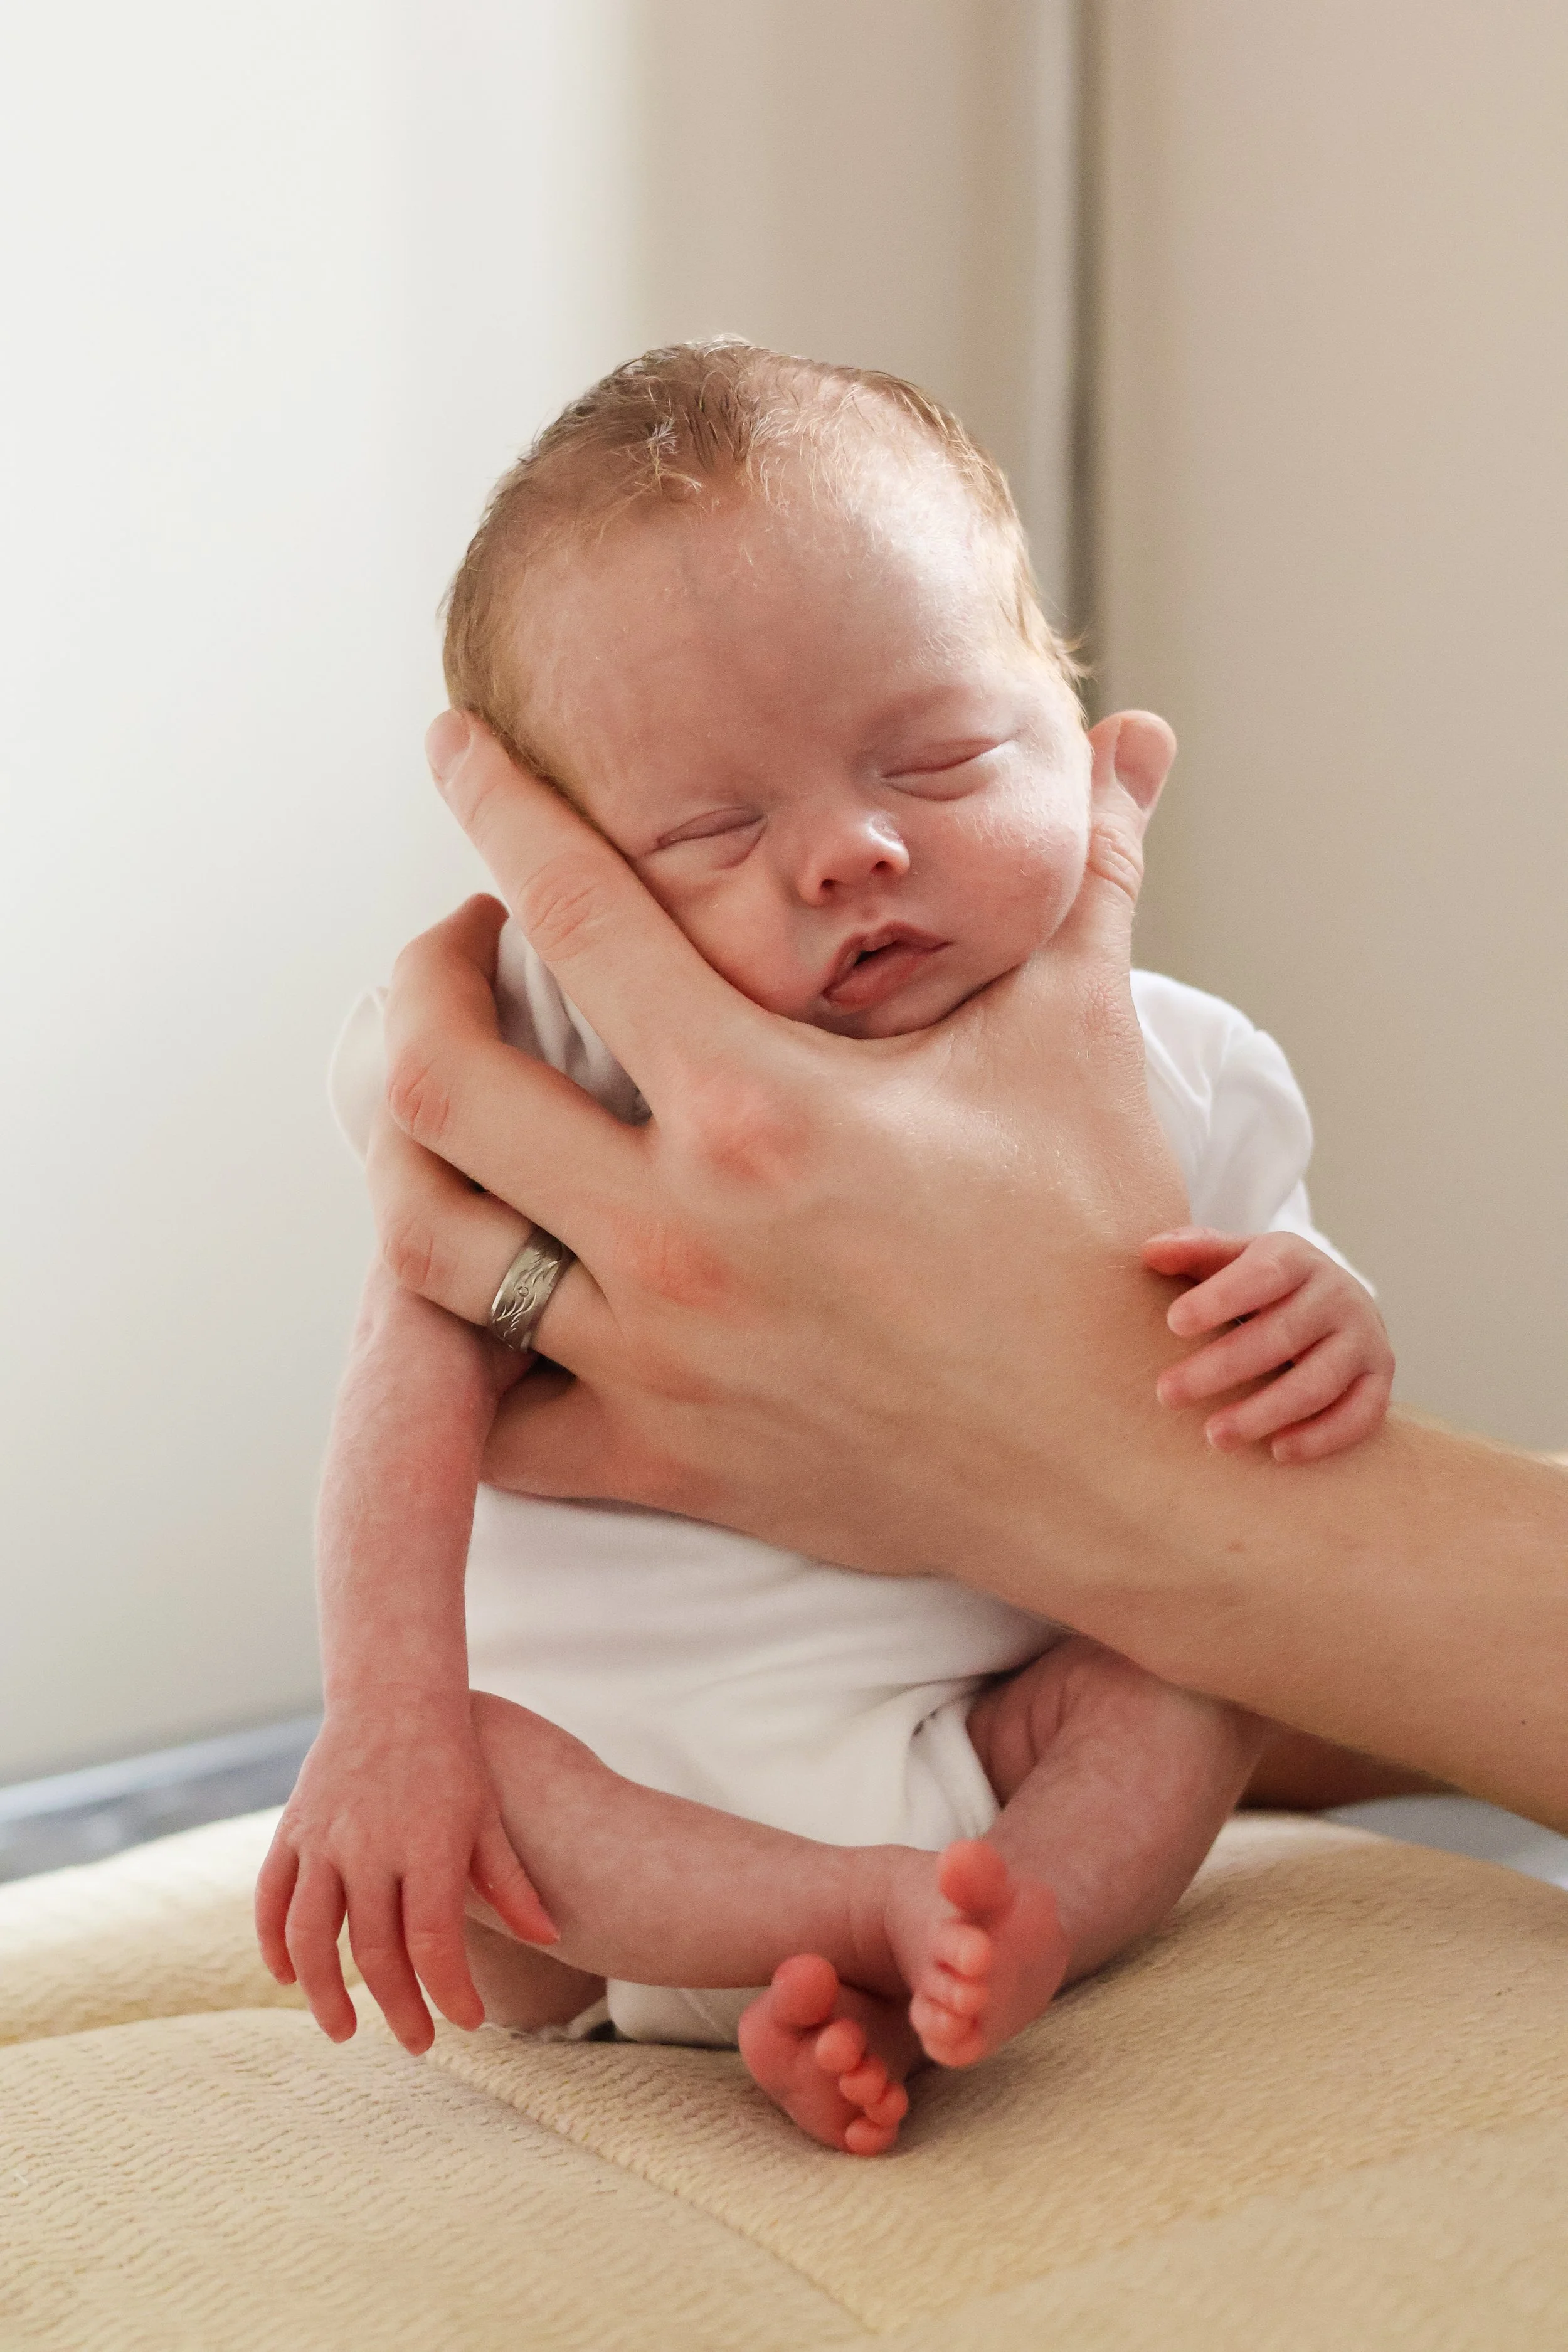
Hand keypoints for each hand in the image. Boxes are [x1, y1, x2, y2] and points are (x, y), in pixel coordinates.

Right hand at [254, 1696, 555, 2053]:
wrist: (393, 1693)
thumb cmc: (452, 1758)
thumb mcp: (487, 1814)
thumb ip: (511, 1881)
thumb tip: (551, 1938)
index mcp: (426, 1843)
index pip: (433, 1940)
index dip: (449, 1991)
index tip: (468, 2023)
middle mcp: (369, 1845)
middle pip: (373, 1949)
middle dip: (397, 2006)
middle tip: (417, 2043)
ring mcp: (323, 1838)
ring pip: (309, 1936)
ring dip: (323, 1992)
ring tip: (344, 2029)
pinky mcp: (293, 1829)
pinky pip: (271, 1898)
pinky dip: (272, 1944)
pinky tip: (289, 1977)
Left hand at [361, 709, 1189, 1622]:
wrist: (1122, 1462)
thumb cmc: (1102, 1247)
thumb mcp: (1080, 1040)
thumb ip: (1087, 874)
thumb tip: (1139, 737)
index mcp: (761, 1106)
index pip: (577, 917)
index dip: (496, 810)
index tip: (453, 750)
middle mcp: (677, 1231)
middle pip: (434, 1085)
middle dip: (415, 989)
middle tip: (459, 954)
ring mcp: (654, 1356)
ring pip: (427, 1247)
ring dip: (410, 1158)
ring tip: (454, 1107)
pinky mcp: (660, 1459)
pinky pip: (491, 1419)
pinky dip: (469, 1360)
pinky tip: (506, 1289)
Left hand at [1142, 1228, 1393, 1462]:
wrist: (1335, 1301)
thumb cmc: (1264, 1284)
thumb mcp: (1232, 1259)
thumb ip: (1193, 1252)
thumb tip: (1148, 1252)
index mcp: (1296, 1259)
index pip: (1262, 1275)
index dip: (1220, 1299)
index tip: (1174, 1323)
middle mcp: (1338, 1295)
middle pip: (1283, 1334)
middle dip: (1223, 1367)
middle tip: (1167, 1393)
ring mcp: (1364, 1339)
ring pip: (1318, 1381)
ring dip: (1265, 1412)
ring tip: (1214, 1436)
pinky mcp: (1379, 1380)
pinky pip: (1360, 1414)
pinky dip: (1321, 1436)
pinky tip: (1278, 1452)